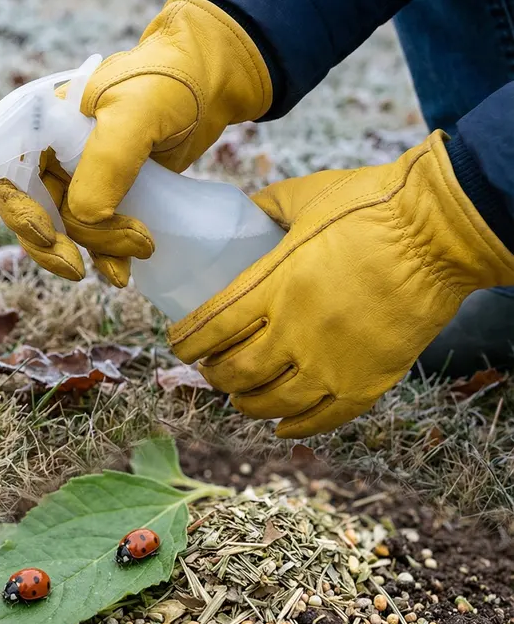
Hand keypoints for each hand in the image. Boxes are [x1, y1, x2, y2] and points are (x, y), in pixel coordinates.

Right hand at [0, 0, 272, 284]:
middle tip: (77, 267)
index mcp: (40, 124)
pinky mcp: (105, 197)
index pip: (5, 174)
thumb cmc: (168, 82)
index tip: (47, 236)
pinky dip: (105, 257)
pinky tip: (122, 271)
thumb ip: (104, 165)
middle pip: (30, 210)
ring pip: (62, 229)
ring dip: (89, 251)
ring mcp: (77, 177)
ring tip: (131, 259)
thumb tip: (82, 221)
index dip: (17, 209)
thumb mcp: (134, 114)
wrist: (211, 84)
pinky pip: (91, 237)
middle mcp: (50, 153)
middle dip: (50, 244)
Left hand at [170, 131, 513, 437]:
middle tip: (210, 369)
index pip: (209, 328)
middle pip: (234, 371)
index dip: (186, 342)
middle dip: (213, 375)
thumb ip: (269, 206)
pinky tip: (281, 426)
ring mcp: (331, 362)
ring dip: (246, 403)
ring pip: (270, 402)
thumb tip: (247, 209)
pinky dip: (295, 428)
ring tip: (240, 397)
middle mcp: (295, 331)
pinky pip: (322, 420)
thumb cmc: (375, 204)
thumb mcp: (308, 196)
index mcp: (273, 285)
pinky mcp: (368, 381)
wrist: (443, 232)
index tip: (179, 344)